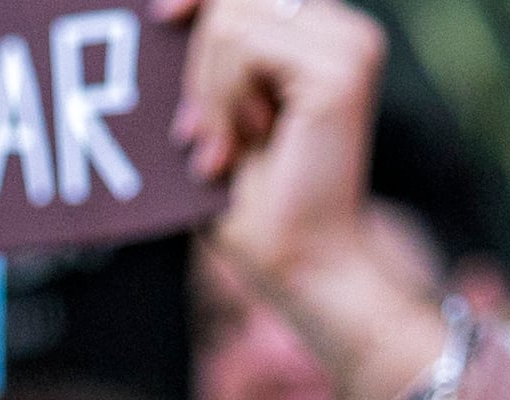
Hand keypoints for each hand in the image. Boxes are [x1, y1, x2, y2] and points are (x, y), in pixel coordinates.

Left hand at [160, 0, 443, 399]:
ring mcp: (348, 47)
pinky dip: (224, 98)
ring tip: (225, 148)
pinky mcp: (338, 71)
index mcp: (323, 35)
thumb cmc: (256, 202)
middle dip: (199, 62)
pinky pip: (242, 46)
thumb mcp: (220, 109)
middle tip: (200, 134)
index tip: (163, 17)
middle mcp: (344, 32)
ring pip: (230, 17)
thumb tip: (162, 9)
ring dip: (209, 90)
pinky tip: (243, 143)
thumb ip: (208, 56)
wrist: (299, 264)